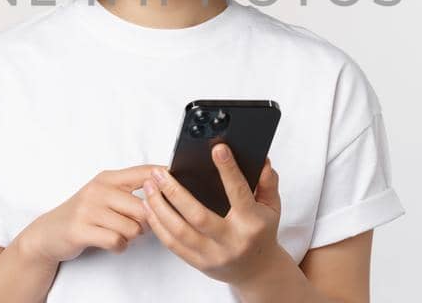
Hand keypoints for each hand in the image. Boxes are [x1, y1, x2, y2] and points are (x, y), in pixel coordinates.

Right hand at [13, 165, 157, 263]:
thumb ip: (130, 190)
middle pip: (144, 207)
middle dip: (146, 222)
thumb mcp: (104, 194)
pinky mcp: (81, 230)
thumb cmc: (84, 214)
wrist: (49, 233)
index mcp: (108, 178)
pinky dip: (119, 246)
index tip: (180, 186)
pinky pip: (116, 241)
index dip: (166, 179)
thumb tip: (165, 190)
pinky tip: (110, 243)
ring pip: (132, 227)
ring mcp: (88, 209)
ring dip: (131, 237)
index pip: (145, 172)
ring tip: (118, 233)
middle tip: (135, 225)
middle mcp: (98, 190)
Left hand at [142, 144, 285, 285]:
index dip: (228, 170)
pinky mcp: (199, 263)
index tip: (217, 150)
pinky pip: (173, 244)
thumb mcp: (272, 207)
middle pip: (198, 215)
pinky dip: (158, 225)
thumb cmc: (262, 233)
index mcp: (252, 223)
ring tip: (149, 187)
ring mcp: (213, 254)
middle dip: (174, 192)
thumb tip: (263, 162)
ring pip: (179, 231)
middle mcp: (231, 240)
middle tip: (159, 173)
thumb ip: (268, 183)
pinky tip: (150, 208)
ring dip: (159, 207)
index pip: (239, 193)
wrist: (258, 270)